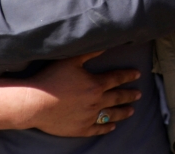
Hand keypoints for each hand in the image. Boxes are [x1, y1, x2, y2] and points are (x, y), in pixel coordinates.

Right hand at [0, 51, 141, 136]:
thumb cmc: (51, 79)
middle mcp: (96, 102)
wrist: (35, 103)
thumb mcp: (71, 61)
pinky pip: (98, 128)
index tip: (137, 74)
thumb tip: (105, 45)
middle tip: (139, 94)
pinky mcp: (81, 129)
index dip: (128, 75)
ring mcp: (89, 117)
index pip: (117, 78)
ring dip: (123, 112)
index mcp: (96, 84)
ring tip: (131, 111)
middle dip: (130, 95)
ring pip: (111, 114)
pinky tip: (112, 126)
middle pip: (118, 97)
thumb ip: (90, 53)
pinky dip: (107, 127)